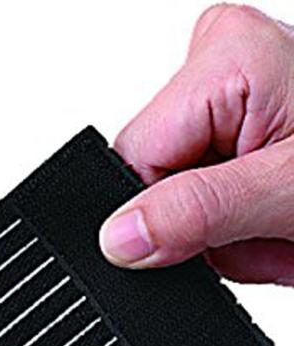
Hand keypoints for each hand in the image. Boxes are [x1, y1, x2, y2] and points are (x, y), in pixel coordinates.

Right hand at [99, 3, 293, 286]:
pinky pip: (196, 200)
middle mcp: (219, 65)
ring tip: (280, 227)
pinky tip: (275, 222)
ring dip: (226, 235)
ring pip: (173, 202)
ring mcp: (227, 98)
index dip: (162, 217)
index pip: (131, 160)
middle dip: (205, 229)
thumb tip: (119, 236)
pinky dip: (236, 229)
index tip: (219, 236)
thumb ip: (198, 212)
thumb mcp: (288, 195)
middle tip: (267, 230)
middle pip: (153, 182)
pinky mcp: (236, 129)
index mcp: (224, 58)